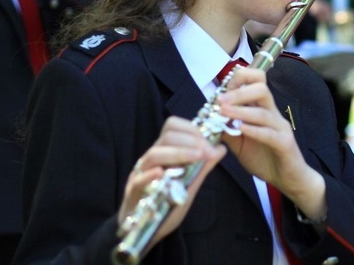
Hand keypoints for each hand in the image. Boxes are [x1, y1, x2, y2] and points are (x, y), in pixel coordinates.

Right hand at [118, 116, 225, 246]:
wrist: (141, 227)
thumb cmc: (165, 201)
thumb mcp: (189, 183)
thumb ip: (203, 166)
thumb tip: (220, 148)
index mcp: (164, 152)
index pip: (173, 127)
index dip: (192, 129)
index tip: (209, 142)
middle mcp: (151, 159)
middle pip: (165, 137)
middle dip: (190, 140)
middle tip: (207, 151)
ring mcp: (140, 173)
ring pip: (154, 154)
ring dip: (177, 153)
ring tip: (197, 157)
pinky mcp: (133, 191)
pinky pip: (138, 179)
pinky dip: (150, 174)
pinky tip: (162, 174)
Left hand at [218, 67, 326, 220]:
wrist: (288, 178)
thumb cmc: (264, 158)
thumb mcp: (239, 143)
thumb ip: (227, 130)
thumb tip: (209, 119)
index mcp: (262, 109)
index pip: (257, 81)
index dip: (240, 79)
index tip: (222, 90)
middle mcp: (273, 113)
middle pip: (261, 88)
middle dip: (239, 92)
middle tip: (220, 101)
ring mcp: (280, 127)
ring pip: (263, 112)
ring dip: (241, 111)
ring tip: (223, 112)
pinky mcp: (284, 143)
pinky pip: (269, 134)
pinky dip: (254, 130)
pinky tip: (241, 129)